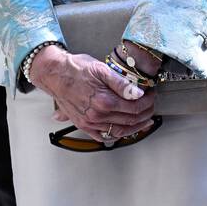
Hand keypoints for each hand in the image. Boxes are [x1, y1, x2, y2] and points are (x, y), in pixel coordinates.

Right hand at [31, 45, 155, 142]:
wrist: (54, 74)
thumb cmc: (75, 69)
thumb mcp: (101, 69)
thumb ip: (121, 83)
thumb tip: (138, 93)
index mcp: (104, 101)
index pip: (135, 108)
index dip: (148, 103)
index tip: (151, 96)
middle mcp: (97, 116)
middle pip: (130, 121)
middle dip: (145, 114)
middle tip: (151, 106)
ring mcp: (90, 123)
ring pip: (119, 131)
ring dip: (135, 127)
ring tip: (144, 120)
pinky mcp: (83, 125)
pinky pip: (103, 137)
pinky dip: (116, 135)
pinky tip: (123, 130)